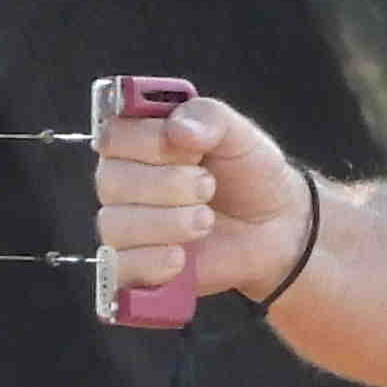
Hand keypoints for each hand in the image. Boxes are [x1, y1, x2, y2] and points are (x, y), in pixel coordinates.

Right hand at [91, 93, 309, 305]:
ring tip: (205, 221)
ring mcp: (126, 225)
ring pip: (115, 225)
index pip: (114, 136)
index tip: (189, 148)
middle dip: (167, 184)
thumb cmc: (247, 172)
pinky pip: (120, 268)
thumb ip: (208, 118)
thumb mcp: (238, 133)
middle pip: (111, 181)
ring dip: (167, 223)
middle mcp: (122, 181)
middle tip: (208, 186)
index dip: (149, 142)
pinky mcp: (135, 266)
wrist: (275, 225)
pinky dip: (153, 262)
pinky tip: (181, 257)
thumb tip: (177, 128)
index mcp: (137, 141)